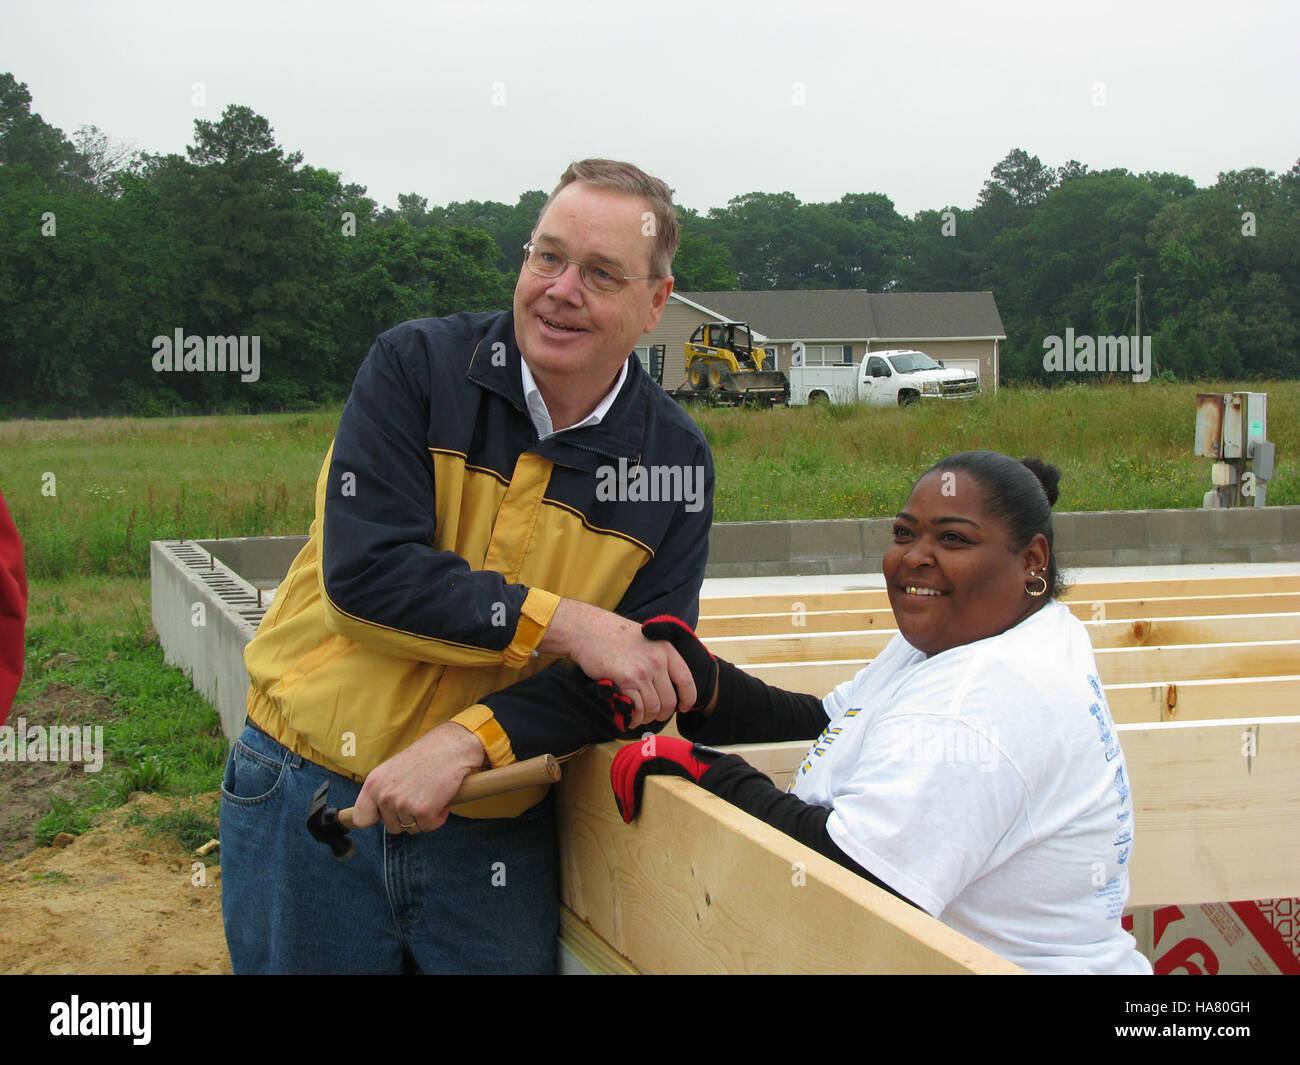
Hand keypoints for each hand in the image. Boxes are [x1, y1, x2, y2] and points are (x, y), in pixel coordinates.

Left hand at [351, 722, 486, 833]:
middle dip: (408, 817)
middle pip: (392, 827)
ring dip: (425, 815)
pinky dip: (439, 816)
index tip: (387, 815)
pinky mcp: (422, 811)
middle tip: (420, 795)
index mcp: (373, 783)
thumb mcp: (393, 770)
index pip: (360, 818)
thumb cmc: (427, 755)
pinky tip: (441, 797)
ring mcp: (402, 804)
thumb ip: (383, 791)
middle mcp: (383, 795)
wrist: (452, 746)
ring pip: (411, 828)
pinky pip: (429, 826)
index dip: (376, 819)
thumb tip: (378, 815)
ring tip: (431, 792)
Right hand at [540, 600, 695, 726]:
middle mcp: (657, 661)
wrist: (588, 630)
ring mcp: (641, 672)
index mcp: (666, 650)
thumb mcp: (646, 638)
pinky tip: (630, 717)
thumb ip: (659, 658)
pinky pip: (637, 709)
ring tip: (640, 717)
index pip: (686, 680)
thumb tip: (667, 684)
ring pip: (653, 708)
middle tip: (655, 715)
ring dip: (647, 718)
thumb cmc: (613, 634)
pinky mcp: (624, 681)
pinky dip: (635, 718)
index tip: (683, 707)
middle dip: (663, 714)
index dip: (688, 699)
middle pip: (670, 700)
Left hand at [610, 734, 722, 822]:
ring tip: (627, 813)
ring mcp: (651, 747)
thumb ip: (652, 772)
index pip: (624, 759)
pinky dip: (628, 792)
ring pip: (624, 771)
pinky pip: (632, 774)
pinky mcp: (654, 755)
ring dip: (623, 794)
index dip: (618, 779)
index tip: (621, 798)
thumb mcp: (668, 770)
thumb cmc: (692, 775)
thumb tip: (634, 787)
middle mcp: (649, 743)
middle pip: (621, 764)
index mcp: (651, 746)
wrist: (708, 770)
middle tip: (623, 809)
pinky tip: (632, 806)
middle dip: (618, 788)